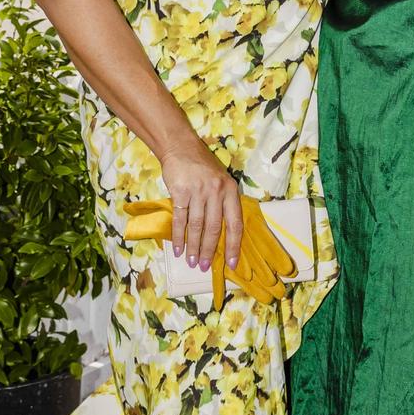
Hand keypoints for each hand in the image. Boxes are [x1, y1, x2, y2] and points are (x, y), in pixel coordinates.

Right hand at [159, 140, 242, 271]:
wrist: (181, 147)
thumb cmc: (202, 166)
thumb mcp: (220, 181)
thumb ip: (223, 203)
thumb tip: (223, 235)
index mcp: (231, 191)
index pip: (235, 223)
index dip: (234, 245)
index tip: (232, 264)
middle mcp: (217, 192)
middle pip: (214, 228)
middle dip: (209, 250)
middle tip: (204, 267)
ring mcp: (199, 191)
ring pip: (197, 226)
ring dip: (193, 247)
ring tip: (191, 262)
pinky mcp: (181, 191)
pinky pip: (181, 219)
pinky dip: (179, 236)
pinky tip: (177, 248)